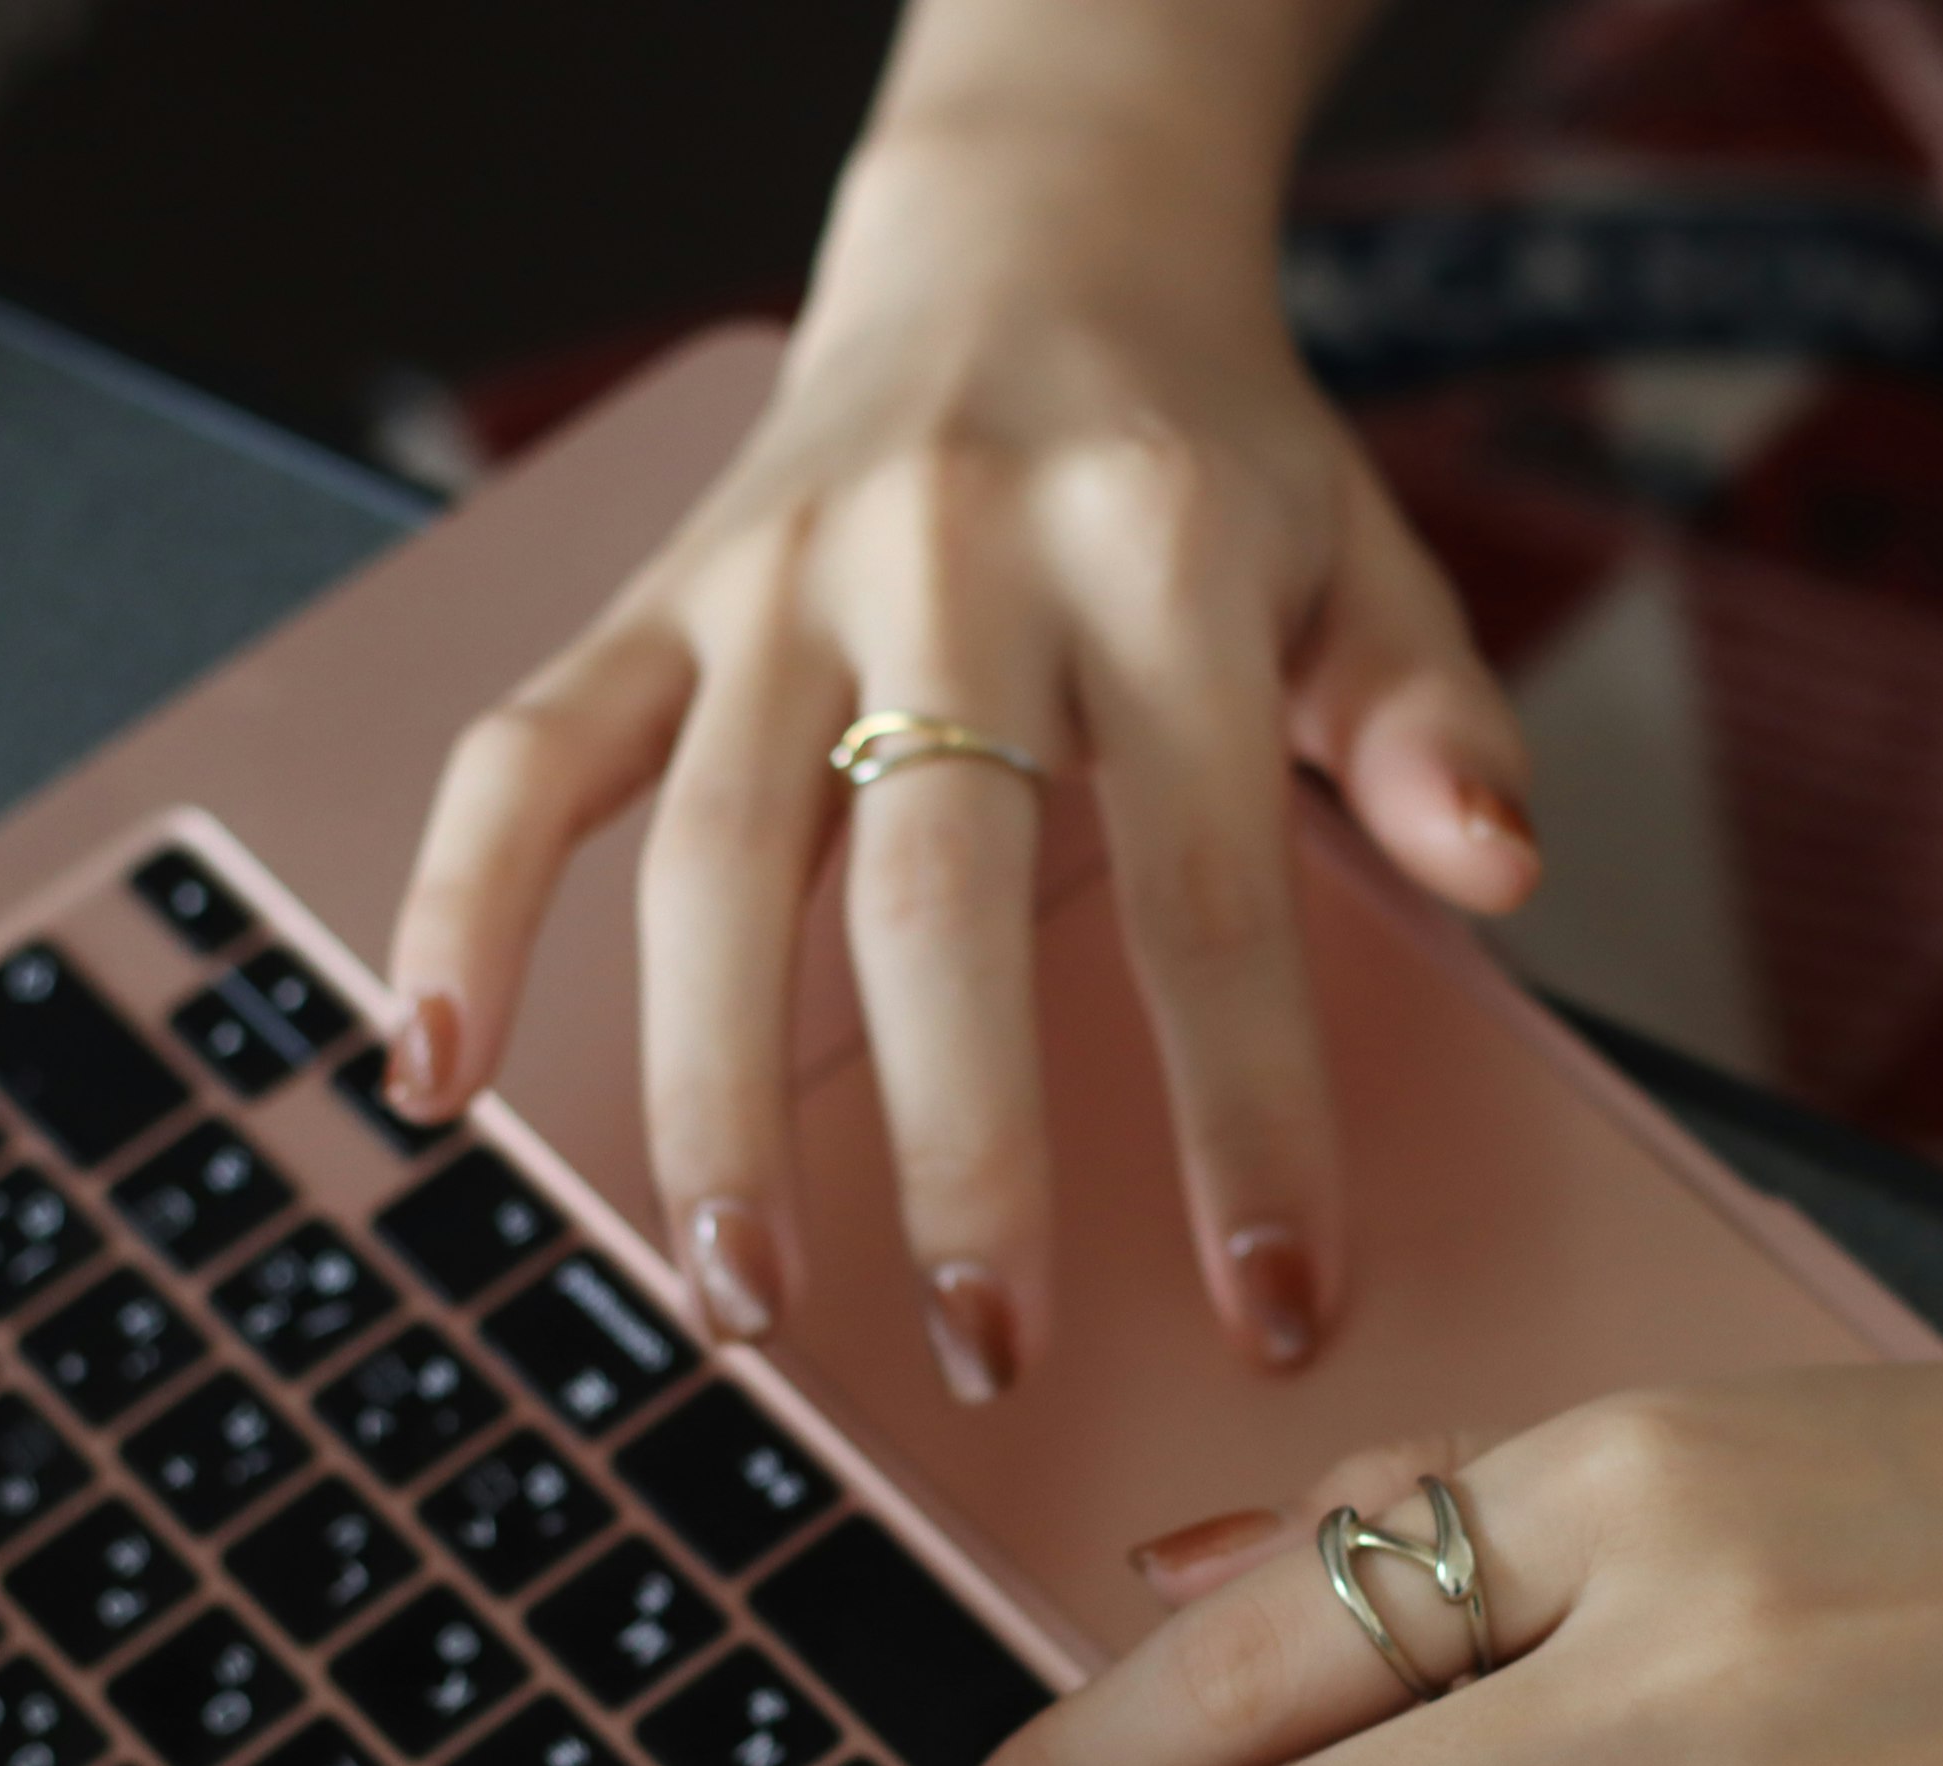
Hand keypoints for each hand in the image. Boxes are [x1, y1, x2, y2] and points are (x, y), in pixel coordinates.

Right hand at [379, 112, 1534, 1386]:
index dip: (1245, 1114)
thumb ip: (1433, 721)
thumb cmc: (1215, 455)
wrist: (1032, 241)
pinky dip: (456, 907)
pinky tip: (439, 1080)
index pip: (1211, 887)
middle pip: (936, 892)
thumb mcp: (1368, 556)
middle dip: (963, 1145)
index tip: (1275, 1306)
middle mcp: (951, 560)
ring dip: (711, 1095)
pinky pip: (522, 755)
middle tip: (989, 1348)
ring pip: (710, 856)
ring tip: (742, 1303)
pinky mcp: (651, 593)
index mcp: (1161, 559)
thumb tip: (1503, 871)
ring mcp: (776, 579)